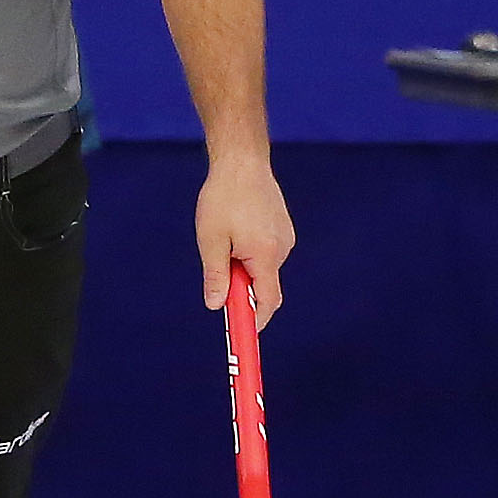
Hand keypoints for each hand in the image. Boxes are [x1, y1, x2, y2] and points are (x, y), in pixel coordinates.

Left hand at [195, 157, 295, 321]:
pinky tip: (234, 232)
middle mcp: (283, 249)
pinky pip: (266, 254)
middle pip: (265, 287)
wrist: (242, 161)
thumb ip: (216, 276)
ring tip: (223, 241)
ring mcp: (286, 238)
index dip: (255, 321)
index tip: (242, 335)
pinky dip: (250, 255)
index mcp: (266, 255)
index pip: (267, 301)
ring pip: (264, 269)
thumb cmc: (223, 198)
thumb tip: (217, 306)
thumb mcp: (211, 240)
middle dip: (243, 292)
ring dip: (243, 269)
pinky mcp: (283, 229)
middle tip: (219, 280)